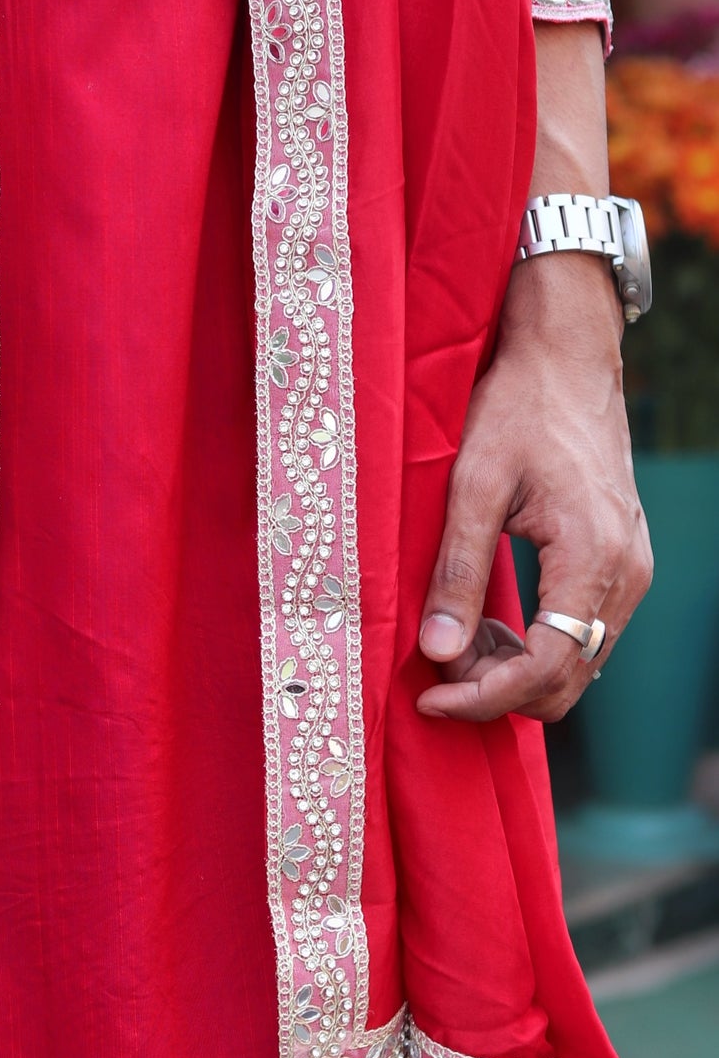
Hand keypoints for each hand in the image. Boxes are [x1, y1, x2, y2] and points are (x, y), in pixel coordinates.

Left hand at [416, 248, 651, 722]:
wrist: (567, 359)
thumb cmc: (518, 408)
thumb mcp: (472, 483)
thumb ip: (457, 570)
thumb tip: (437, 651)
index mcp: (593, 557)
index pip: (545, 667)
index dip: (483, 695)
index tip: (427, 698)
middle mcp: (626, 575)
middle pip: (567, 680)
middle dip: (496, 690)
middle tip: (432, 670)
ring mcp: (630, 572)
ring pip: (576, 663)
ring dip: (512, 671)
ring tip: (451, 641)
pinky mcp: (621, 563)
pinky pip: (582, 633)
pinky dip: (534, 646)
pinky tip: (486, 623)